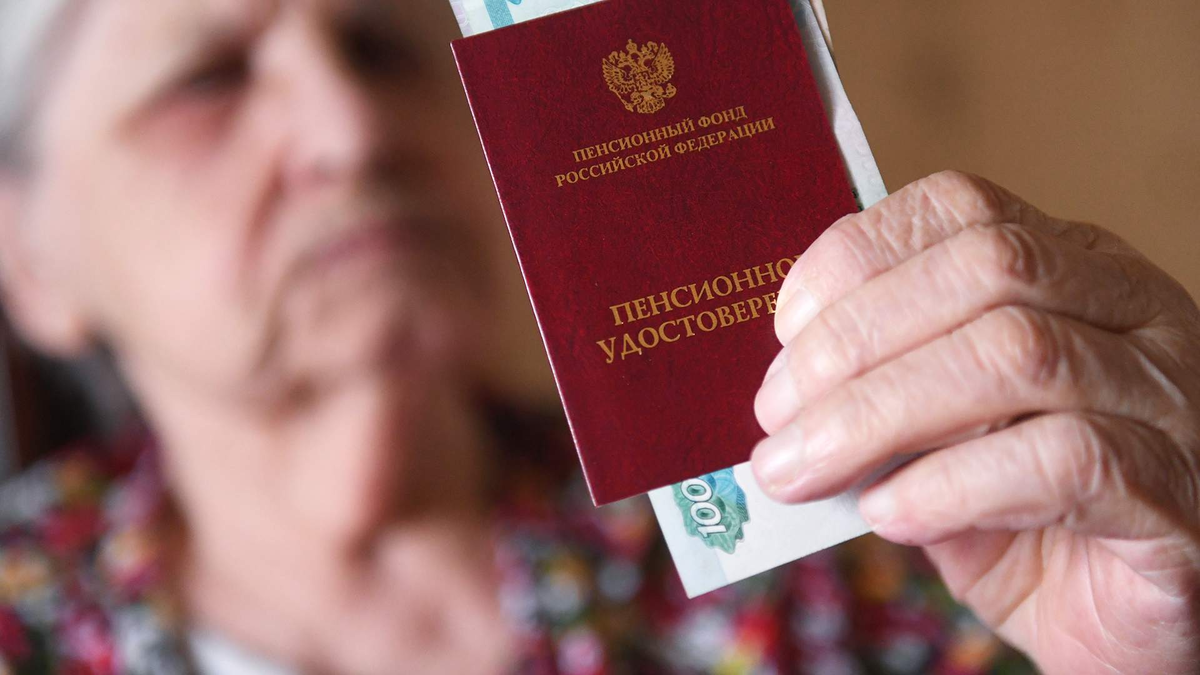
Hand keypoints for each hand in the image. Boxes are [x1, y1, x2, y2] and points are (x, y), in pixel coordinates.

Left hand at [750, 171, 1199, 673]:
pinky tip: (890, 515)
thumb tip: (782, 388)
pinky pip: (1066, 459)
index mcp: (1070, 269)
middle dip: (853, 340)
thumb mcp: (937, 438)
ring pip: (1018, 354)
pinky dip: (952, 484)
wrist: (1118, 624)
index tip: (783, 328)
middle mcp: (1132, 310)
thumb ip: (882, 393)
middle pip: (985, 270)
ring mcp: (1170, 394)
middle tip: (775, 416)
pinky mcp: (1178, 491)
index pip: (962, 209)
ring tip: (802, 471)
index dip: (858, 255)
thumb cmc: (1018, 520)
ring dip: (878, 413)